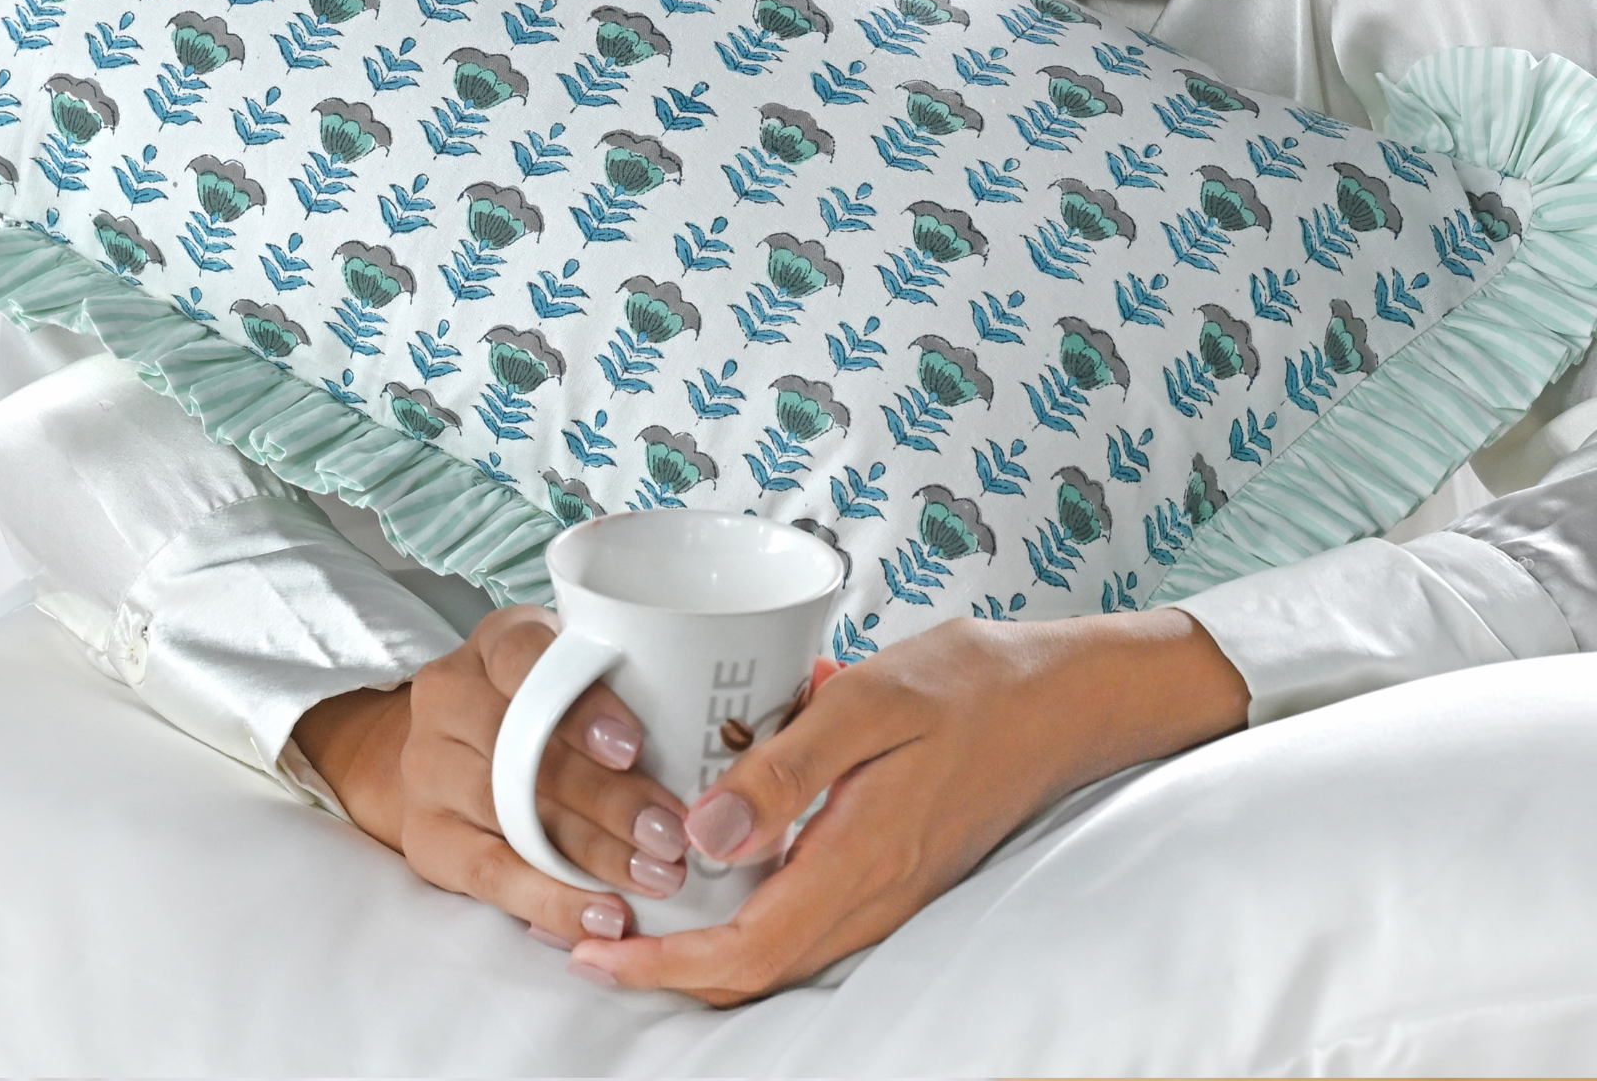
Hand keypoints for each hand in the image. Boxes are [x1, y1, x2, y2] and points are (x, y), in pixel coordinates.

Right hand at [293, 604, 691, 947]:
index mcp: (495, 643)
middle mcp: (449, 697)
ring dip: (590, 852)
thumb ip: (620, 687)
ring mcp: (427, 766)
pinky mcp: (425, 835)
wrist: (449, 750)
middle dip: (606, 797)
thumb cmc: (541, 706)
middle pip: (524, 748)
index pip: (527, 659)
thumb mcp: (571, 675)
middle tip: (671, 833)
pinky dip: (551, 899)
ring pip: (511, 812)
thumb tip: (709, 739)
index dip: (582, 705)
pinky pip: (490, 874)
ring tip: (655, 876)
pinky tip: (602, 915)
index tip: (635, 746)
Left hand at [568, 608, 1249, 1004]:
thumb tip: (706, 834)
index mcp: (861, 862)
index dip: (664, 965)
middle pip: (755, 966)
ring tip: (633, 905)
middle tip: (592, 935)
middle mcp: (873, 895)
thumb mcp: (868, 703)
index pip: (746, 952)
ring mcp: (887, 889)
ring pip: (780, 946)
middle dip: (669, 966)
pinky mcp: (893, 867)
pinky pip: (807, 910)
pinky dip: (748, 906)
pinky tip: (714, 855)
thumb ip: (786, 771)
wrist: (1061, 699)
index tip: (596, 953)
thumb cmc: (967, 686)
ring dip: (704, 940)